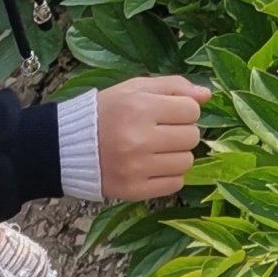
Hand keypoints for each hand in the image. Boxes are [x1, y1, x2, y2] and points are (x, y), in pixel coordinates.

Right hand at [96, 75, 211, 200]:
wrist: (69, 145)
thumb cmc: (108, 111)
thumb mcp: (136, 87)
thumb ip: (174, 86)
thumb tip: (208, 94)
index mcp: (140, 108)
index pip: (191, 110)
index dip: (184, 109)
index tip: (169, 112)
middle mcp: (139, 139)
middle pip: (192, 137)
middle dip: (182, 131)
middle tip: (162, 131)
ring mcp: (136, 168)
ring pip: (187, 162)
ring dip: (178, 154)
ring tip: (158, 148)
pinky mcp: (134, 191)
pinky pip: (175, 184)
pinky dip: (170, 175)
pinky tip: (154, 165)